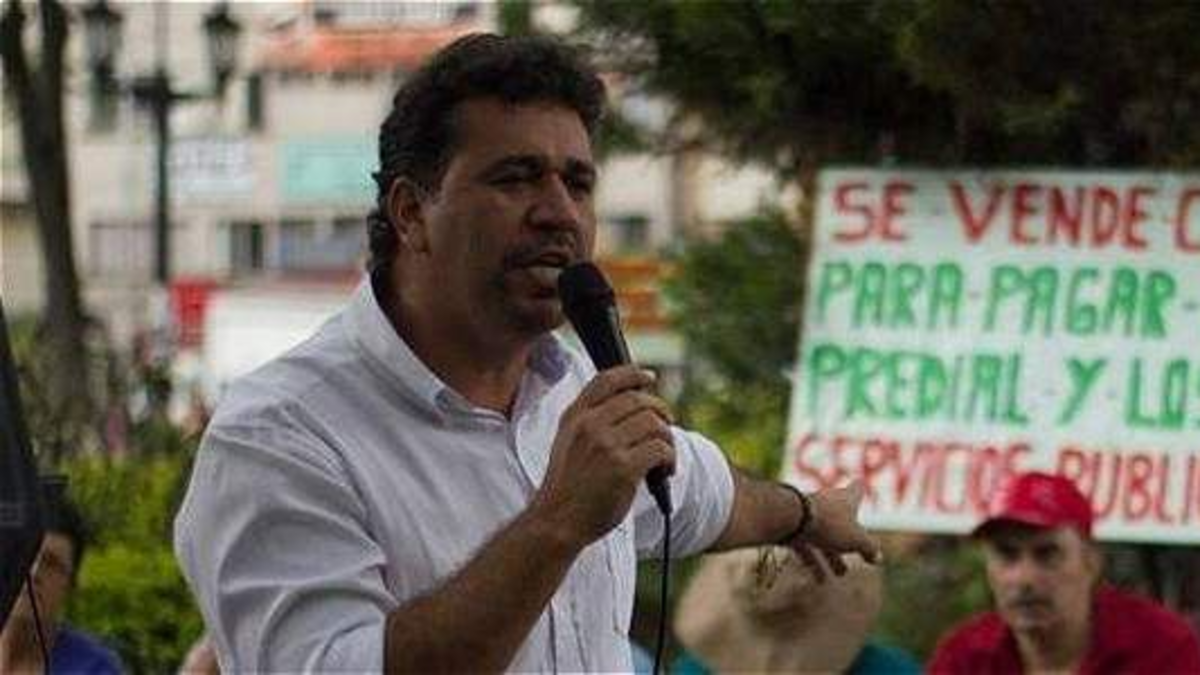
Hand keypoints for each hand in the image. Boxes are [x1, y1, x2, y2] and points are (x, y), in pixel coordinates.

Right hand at [530, 366, 675, 546]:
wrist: (558, 520)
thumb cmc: (568, 486)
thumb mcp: (567, 442)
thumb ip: (590, 421)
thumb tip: (631, 403)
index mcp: (575, 417)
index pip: (607, 380)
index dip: (632, 374)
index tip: (649, 378)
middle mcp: (590, 426)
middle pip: (638, 400)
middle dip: (659, 411)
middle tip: (666, 425)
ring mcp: (606, 446)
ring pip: (654, 423)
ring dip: (668, 439)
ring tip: (665, 457)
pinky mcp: (624, 468)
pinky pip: (660, 449)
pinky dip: (670, 459)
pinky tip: (665, 471)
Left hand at [787, 480, 879, 581]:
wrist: (788, 518)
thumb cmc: (828, 524)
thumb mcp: (857, 539)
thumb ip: (869, 548)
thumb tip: (877, 558)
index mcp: (845, 499)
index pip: (857, 489)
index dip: (860, 490)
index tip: (861, 486)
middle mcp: (826, 503)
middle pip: (841, 520)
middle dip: (849, 540)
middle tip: (859, 558)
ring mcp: (807, 515)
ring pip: (822, 536)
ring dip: (830, 556)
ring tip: (837, 576)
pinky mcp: (791, 527)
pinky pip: (804, 546)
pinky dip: (812, 561)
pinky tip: (817, 580)